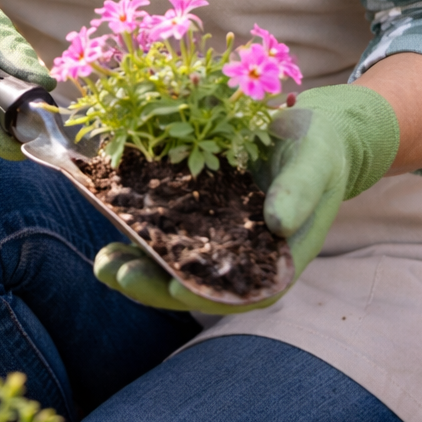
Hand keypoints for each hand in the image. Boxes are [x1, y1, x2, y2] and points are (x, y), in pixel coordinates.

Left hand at [93, 86, 398, 309]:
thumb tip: (279, 224)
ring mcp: (217, 234)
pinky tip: (110, 217)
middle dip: (154, 282)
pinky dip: (139, 225)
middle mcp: (241, 255)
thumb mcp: (315, 164)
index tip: (174, 286)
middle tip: (118, 271)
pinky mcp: (200, 209)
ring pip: (174, 259)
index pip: (238, 290)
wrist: (309, 130)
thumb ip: (299, 192)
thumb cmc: (318, 150)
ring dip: (138, 261)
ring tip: (103, 260)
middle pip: (195, 282)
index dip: (204, 292)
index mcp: (274, 261)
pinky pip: (167, 224)